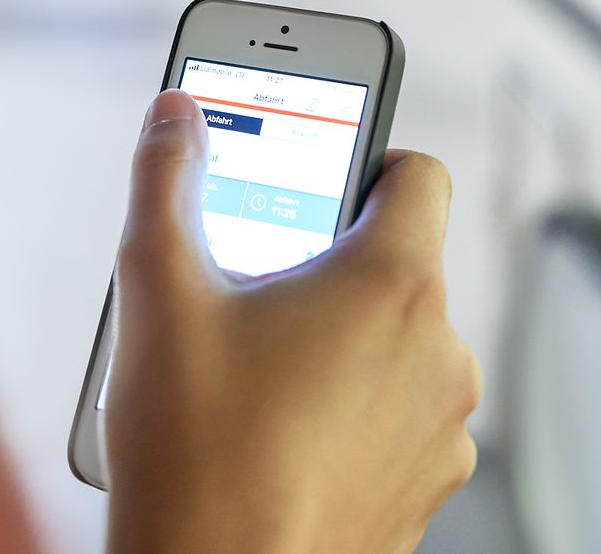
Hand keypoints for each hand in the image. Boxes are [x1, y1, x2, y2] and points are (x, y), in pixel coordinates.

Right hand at [103, 90, 479, 553]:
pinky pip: (400, 417)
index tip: (317, 182)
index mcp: (391, 284)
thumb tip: (173, 114)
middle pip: (400, 266)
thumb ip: (166, 181)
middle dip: (331, 266)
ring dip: (344, 343)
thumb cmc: (194, 452)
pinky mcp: (429, 485)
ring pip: (400, 345)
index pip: (419, 175)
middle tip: (253, 292)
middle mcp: (440, 350)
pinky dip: (355, 412)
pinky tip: (282, 433)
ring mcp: (443, 426)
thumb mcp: (157, 292)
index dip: (370, 162)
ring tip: (256, 373)